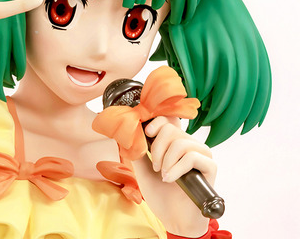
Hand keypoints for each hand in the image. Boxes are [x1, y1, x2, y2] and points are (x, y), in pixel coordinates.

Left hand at [132, 116, 215, 236]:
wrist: (174, 220)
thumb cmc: (161, 195)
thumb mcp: (143, 171)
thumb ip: (137, 152)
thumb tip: (128, 133)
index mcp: (175, 143)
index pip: (170, 119)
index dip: (158, 121)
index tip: (147, 133)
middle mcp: (190, 145)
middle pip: (171, 130)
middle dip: (157, 148)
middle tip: (156, 167)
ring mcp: (202, 155)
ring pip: (181, 143)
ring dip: (167, 160)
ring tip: (163, 175)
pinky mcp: (210, 168)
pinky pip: (193, 157)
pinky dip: (177, 168)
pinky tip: (171, 179)